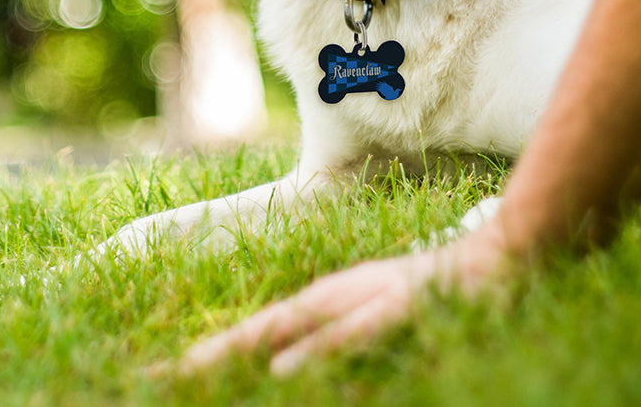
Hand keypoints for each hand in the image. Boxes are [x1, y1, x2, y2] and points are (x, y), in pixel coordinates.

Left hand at [159, 220, 507, 377]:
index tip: (160, 378)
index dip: (210, 357)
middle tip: (146, 380)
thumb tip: (293, 365)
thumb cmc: (437, 291)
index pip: (258, 334)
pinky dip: (312, 349)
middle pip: (258, 331)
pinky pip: (348, 333)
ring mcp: (363, 301)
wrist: (494, 259)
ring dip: (239, 352)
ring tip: (187, 373)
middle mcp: (336, 300)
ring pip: (290, 330)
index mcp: (329, 304)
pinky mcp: (395, 306)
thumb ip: (342, 340)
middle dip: (204, 359)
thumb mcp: (383, 317)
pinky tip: (279, 365)